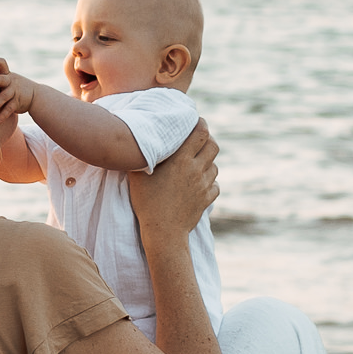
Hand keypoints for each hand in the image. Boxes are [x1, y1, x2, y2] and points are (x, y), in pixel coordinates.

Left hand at [0, 58, 39, 129]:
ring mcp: (14, 92)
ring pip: (4, 96)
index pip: (1, 63)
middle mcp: (10, 81)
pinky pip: (9, 109)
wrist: (36, 96)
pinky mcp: (17, 102)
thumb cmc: (15, 87)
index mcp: (6, 74)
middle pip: (1, 79)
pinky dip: (2, 115)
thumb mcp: (8, 79)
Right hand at [128, 121, 218, 238]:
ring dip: (208, 161)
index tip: (196, 121)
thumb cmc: (146, 202)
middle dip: (207, 140)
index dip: (201, 124)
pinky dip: (209, 181)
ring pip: (215, 165)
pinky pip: (215, 185)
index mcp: (181, 160)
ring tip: (195, 163)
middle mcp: (196, 170)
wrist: (163, 232)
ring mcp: (203, 185)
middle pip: (213, 145)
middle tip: (197, 141)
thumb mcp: (138, 175)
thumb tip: (137, 140)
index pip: (201, 133)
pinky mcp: (207, 199)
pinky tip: (199, 183)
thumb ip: (142, 155)